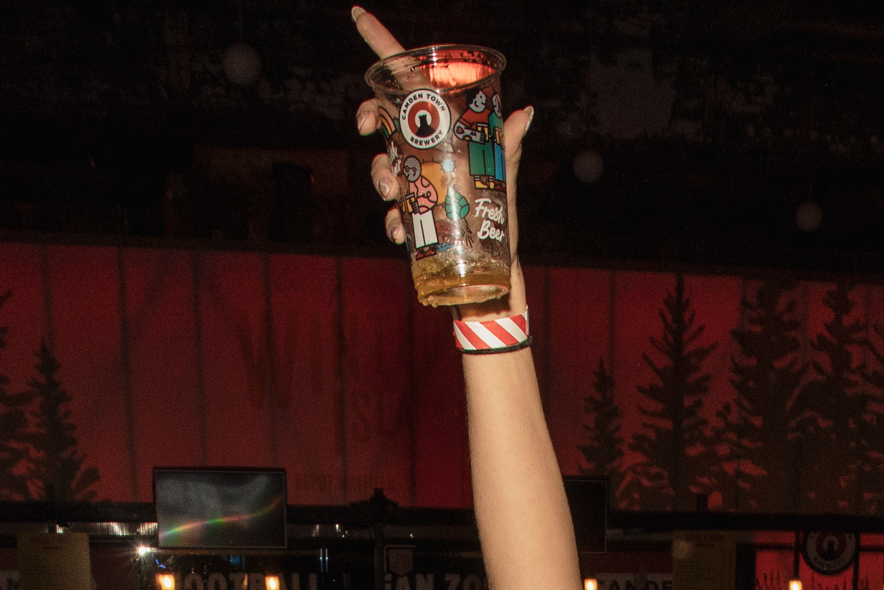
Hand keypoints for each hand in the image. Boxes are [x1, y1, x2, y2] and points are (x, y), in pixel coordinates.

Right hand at [356, 11, 533, 308]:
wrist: (495, 271)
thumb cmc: (502, 219)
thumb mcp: (504, 178)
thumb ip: (509, 146)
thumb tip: (526, 114)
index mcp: (443, 128)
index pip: (409, 79)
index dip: (382, 45)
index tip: (357, 15)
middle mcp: (423, 151)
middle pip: (382, 119)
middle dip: (368, 118)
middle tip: (367, 128)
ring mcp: (413, 183)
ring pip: (381, 166)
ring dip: (379, 175)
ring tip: (393, 193)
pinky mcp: (409, 217)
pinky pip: (389, 213)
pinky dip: (390, 222)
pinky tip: (400, 232)